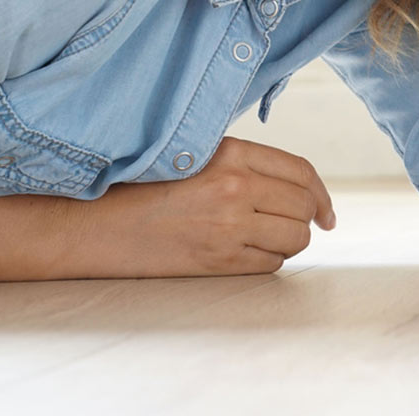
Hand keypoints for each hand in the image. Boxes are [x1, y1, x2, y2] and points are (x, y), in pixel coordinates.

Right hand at [74, 137, 335, 277]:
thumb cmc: (141, 186)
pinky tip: (246, 253)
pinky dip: (268, 261)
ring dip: (289, 241)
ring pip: (294, 239)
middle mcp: (236, 188)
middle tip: (299, 225)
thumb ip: (243, 162)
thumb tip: (296, 183)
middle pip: (303, 208)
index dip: (321, 193)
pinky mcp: (218, 261)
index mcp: (232, 154)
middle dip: (307, 219)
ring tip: (265, 238)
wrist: (92, 225)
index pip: (302, 172)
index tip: (326, 210)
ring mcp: (229, 227)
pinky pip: (270, 265)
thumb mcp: (194, 153)